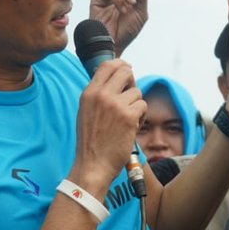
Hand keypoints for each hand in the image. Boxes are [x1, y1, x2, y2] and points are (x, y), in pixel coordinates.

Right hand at [71, 58, 146, 190]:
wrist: (93, 164)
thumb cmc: (91, 142)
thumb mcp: (86, 112)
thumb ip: (98, 95)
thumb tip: (115, 79)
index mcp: (89, 93)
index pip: (107, 65)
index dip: (120, 64)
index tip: (127, 68)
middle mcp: (101, 95)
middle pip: (125, 72)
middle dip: (132, 81)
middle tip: (130, 95)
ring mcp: (116, 105)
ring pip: (137, 92)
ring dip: (135, 105)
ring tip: (126, 120)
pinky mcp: (129, 117)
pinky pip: (142, 106)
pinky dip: (140, 117)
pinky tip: (131, 128)